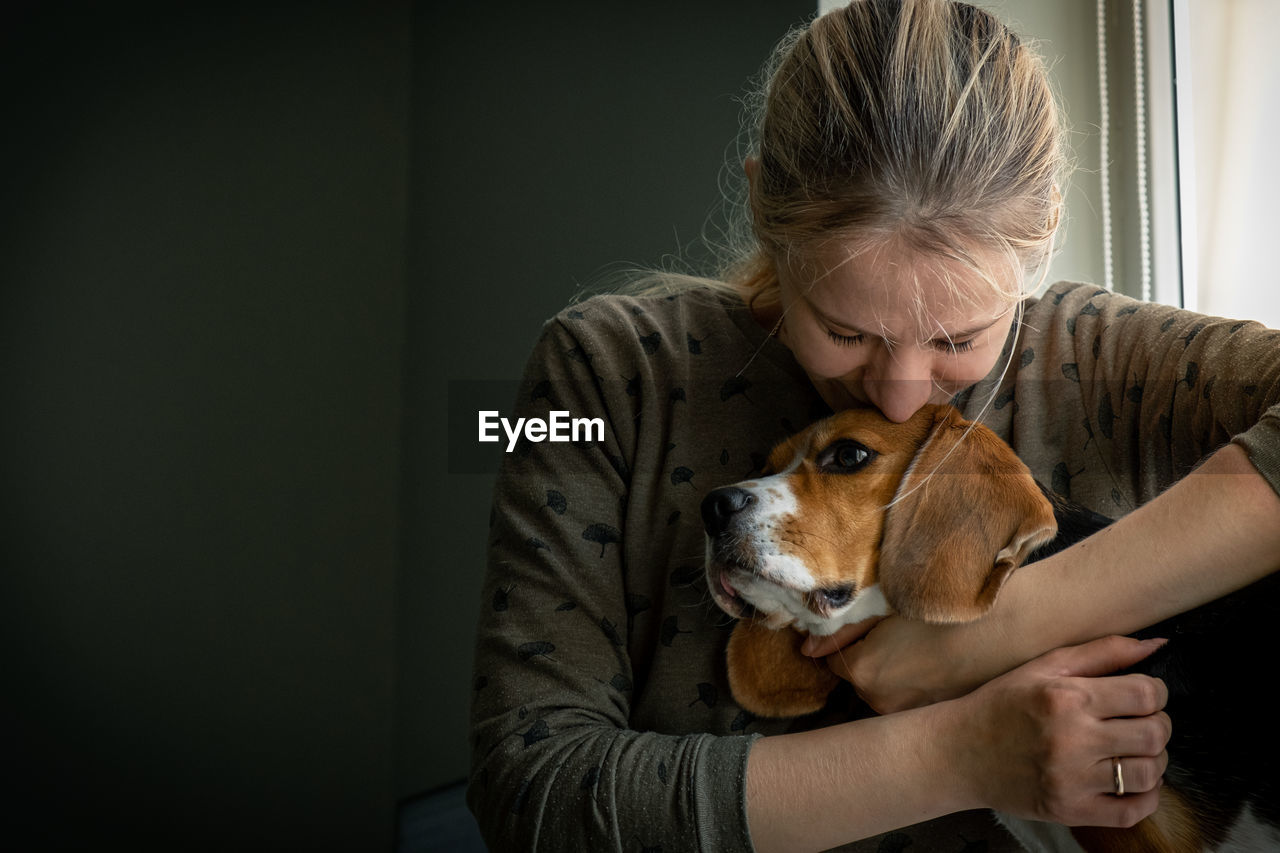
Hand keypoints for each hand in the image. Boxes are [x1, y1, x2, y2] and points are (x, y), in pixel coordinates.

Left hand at [805, 615, 1001, 712]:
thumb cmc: (942, 610)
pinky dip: (914, 686)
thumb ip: (841, 629)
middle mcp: (878, 700)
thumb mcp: (884, 608)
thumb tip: (806, 649)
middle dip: (867, 659)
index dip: (848, 641)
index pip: (831, 660)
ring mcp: (906, 714)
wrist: (1003, 628)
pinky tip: (935, 665)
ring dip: (890, 674)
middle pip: (857, 678)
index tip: (869, 627)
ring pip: (882, 690)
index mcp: (862, 671)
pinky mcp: (930, 717)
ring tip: (920, 649)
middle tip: (897, 636)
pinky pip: (908, 700)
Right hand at [944, 635, 1170, 826]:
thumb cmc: (1003, 704)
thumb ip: (1102, 652)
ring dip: (1153, 760)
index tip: (1144, 695)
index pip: (1145, 695)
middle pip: (1153, 734)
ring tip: (1133, 751)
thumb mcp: (1045, 667)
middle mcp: (1071, 739)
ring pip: (1148, 773)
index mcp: (1066, 698)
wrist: (960, 752)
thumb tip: (1157, 645)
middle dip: (1158, 725)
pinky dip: (1146, 797)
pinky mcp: (1070, 811)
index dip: (1156, 692)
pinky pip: (1132, 812)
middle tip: (1140, 722)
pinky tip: (1132, 782)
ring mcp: (1072, 780)